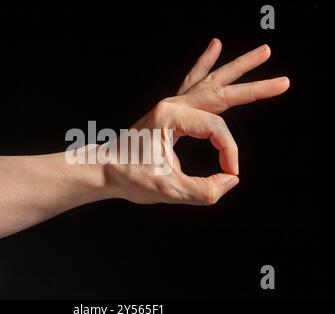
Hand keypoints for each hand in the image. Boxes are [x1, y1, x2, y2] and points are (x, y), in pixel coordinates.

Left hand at [103, 39, 288, 204]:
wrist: (104, 169)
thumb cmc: (130, 177)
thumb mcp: (168, 191)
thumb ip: (204, 190)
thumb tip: (230, 179)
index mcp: (171, 117)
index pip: (216, 130)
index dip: (228, 153)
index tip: (229, 174)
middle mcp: (172, 105)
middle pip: (221, 92)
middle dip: (255, 89)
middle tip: (284, 81)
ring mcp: (171, 105)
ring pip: (211, 82)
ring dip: (238, 68)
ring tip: (264, 52)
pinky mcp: (171, 111)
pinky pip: (192, 83)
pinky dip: (205, 66)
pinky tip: (215, 46)